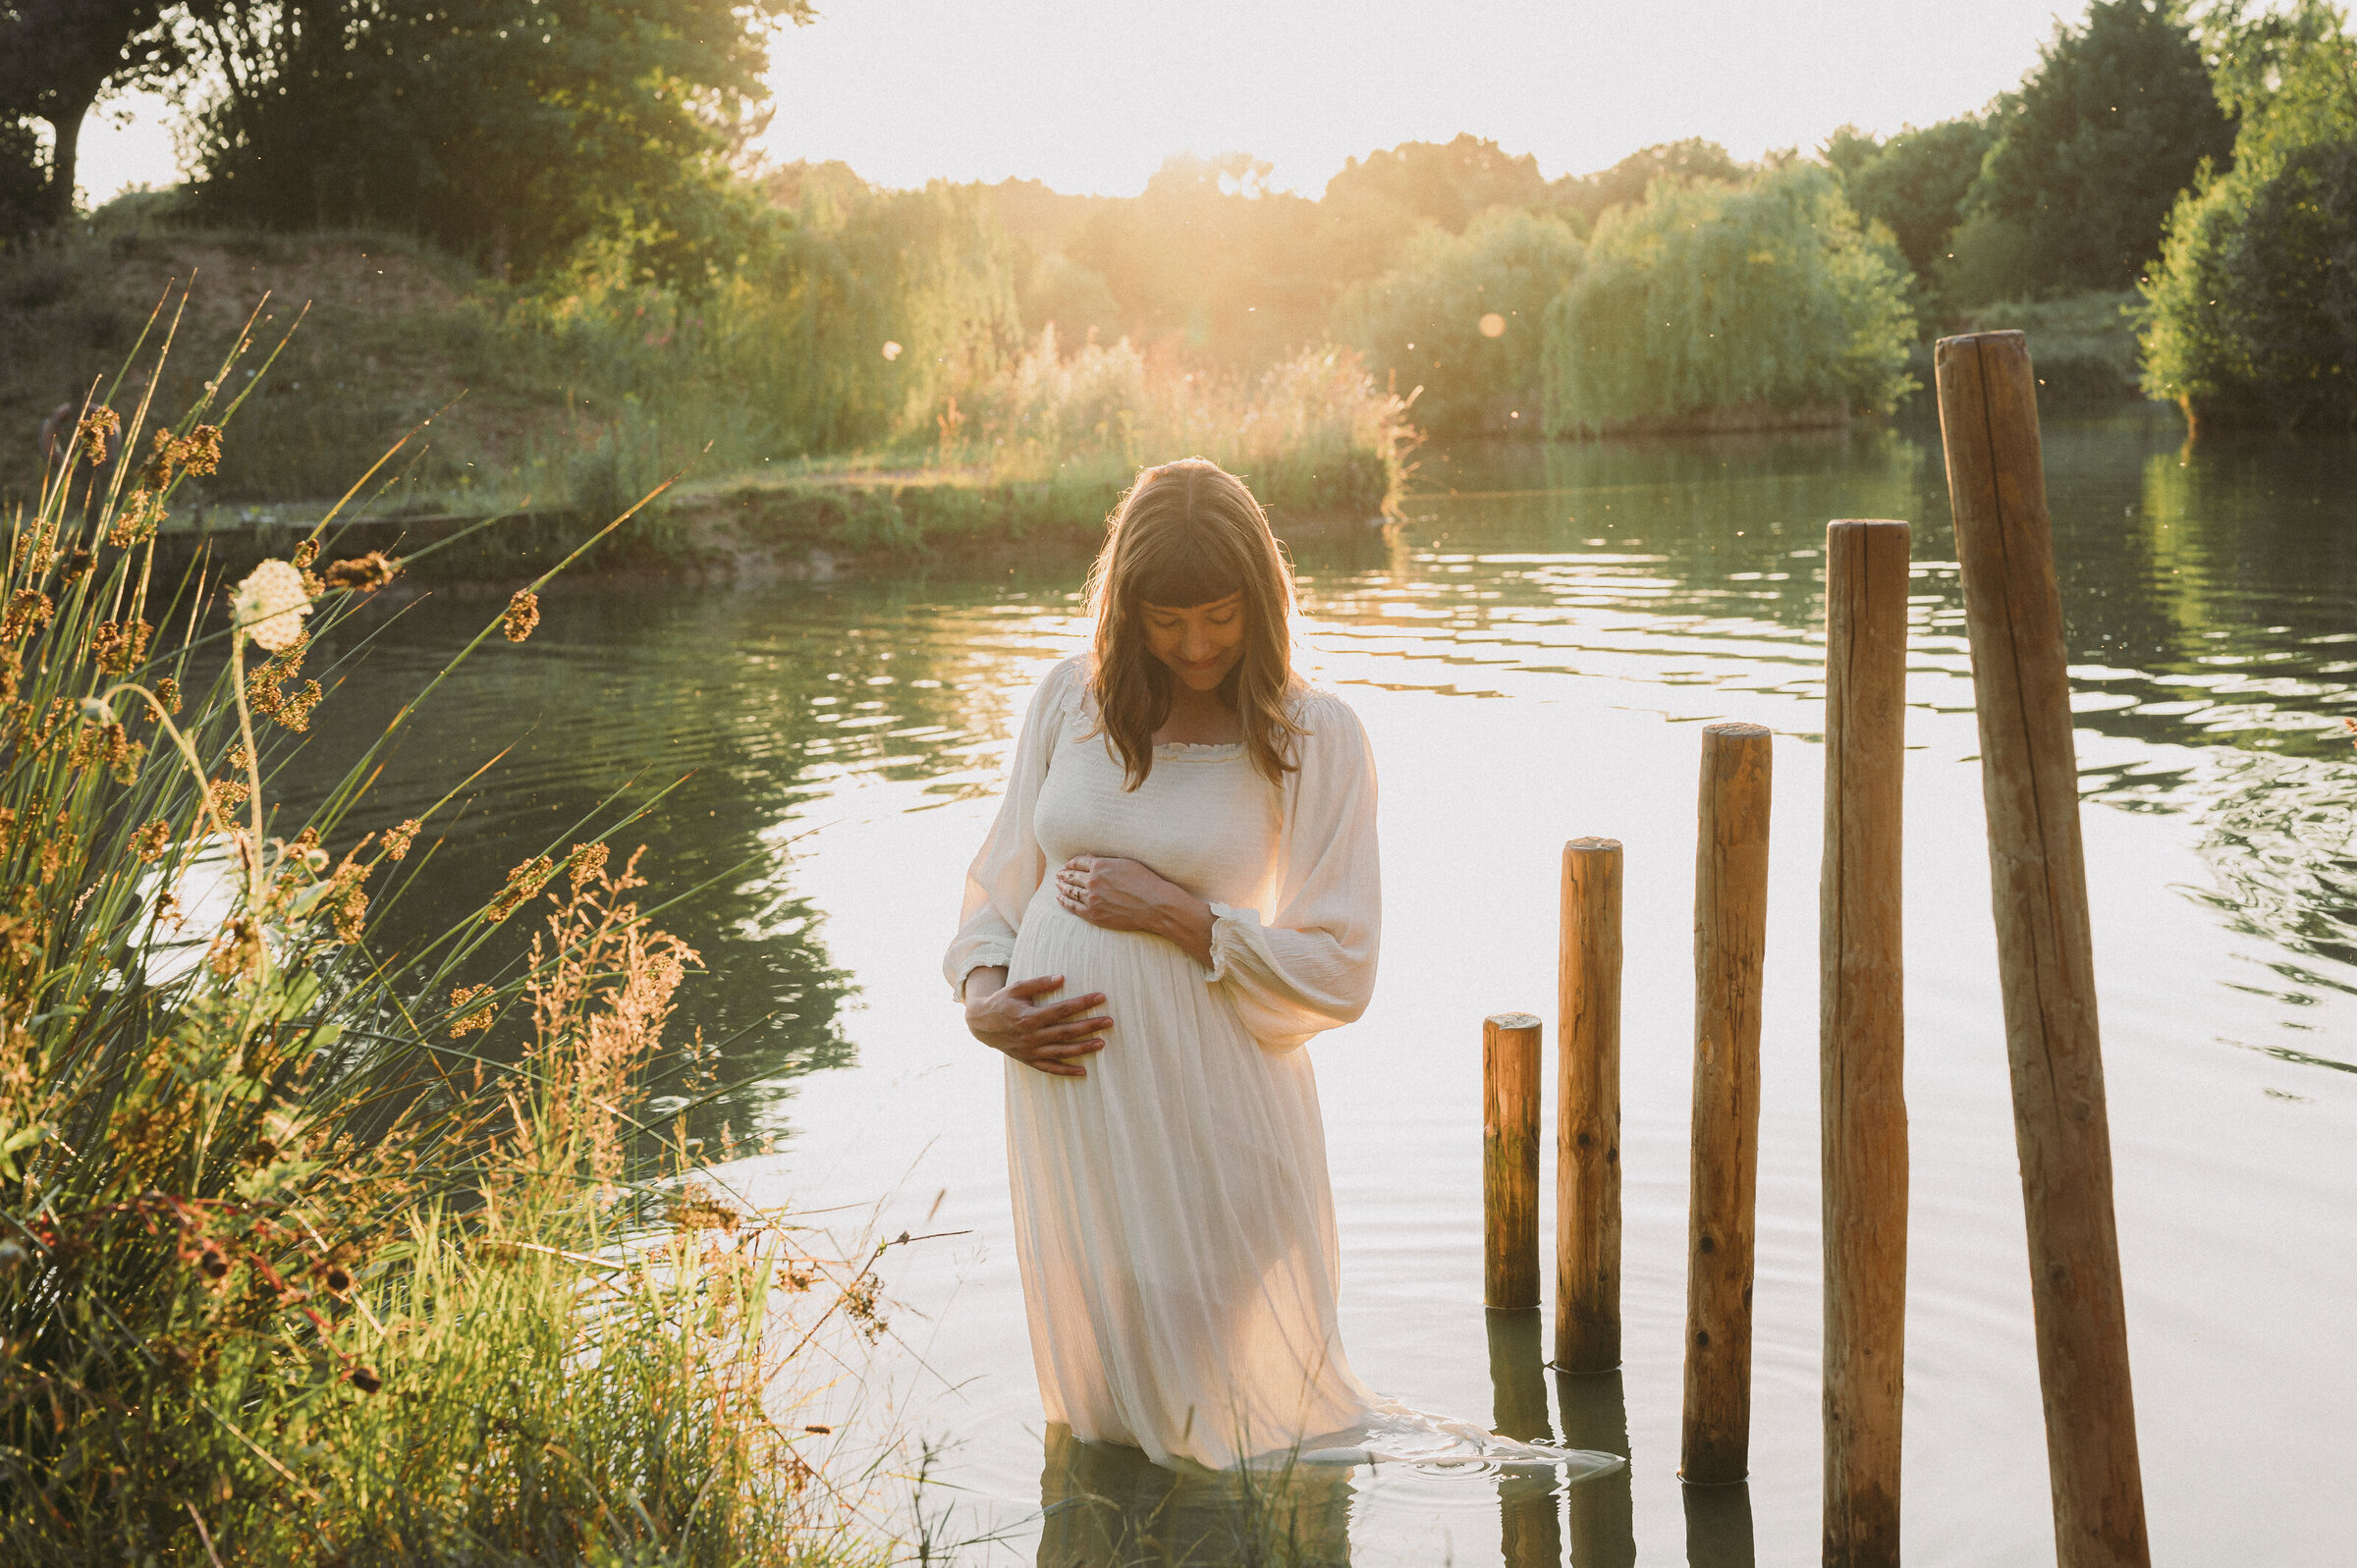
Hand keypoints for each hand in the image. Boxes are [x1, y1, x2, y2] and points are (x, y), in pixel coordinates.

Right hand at [964, 972, 1110, 1078]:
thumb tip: (1061, 978)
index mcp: (1029, 1017)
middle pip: (1066, 1031)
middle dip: (1090, 1026)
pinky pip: (1050, 1068)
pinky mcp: (1029, 1060)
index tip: (1101, 997)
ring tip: (1102, 1043)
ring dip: (1083, 1048)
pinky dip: (1066, 1071)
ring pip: (1062, 1051)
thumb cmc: (1002, 1002)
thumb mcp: (1016, 988)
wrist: (981, 1024)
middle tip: (1109, 1021)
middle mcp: (1032, 1036)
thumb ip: (1039, 983)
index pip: (1062, 1010)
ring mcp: (1031, 1051)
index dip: (1083, 1003)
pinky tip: (1083, 1071)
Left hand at [1056, 856, 1213, 963]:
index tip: (1068, 865)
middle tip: (1059, 875)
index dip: (1071, 863)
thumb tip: (1091, 859)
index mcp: (1100, 865)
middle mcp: (1093, 881)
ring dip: (1062, 887)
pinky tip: (1060, 899)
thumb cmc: (1145, 881)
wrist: (1154, 905)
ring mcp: (1092, 899)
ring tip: (1058, 885)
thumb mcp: (1126, 863)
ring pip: (1070, 891)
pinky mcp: (1094, 914)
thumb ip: (1106, 861)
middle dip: (1064, 875)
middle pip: (1072, 876)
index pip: (1078, 862)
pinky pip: (1073, 907)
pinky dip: (1065, 902)